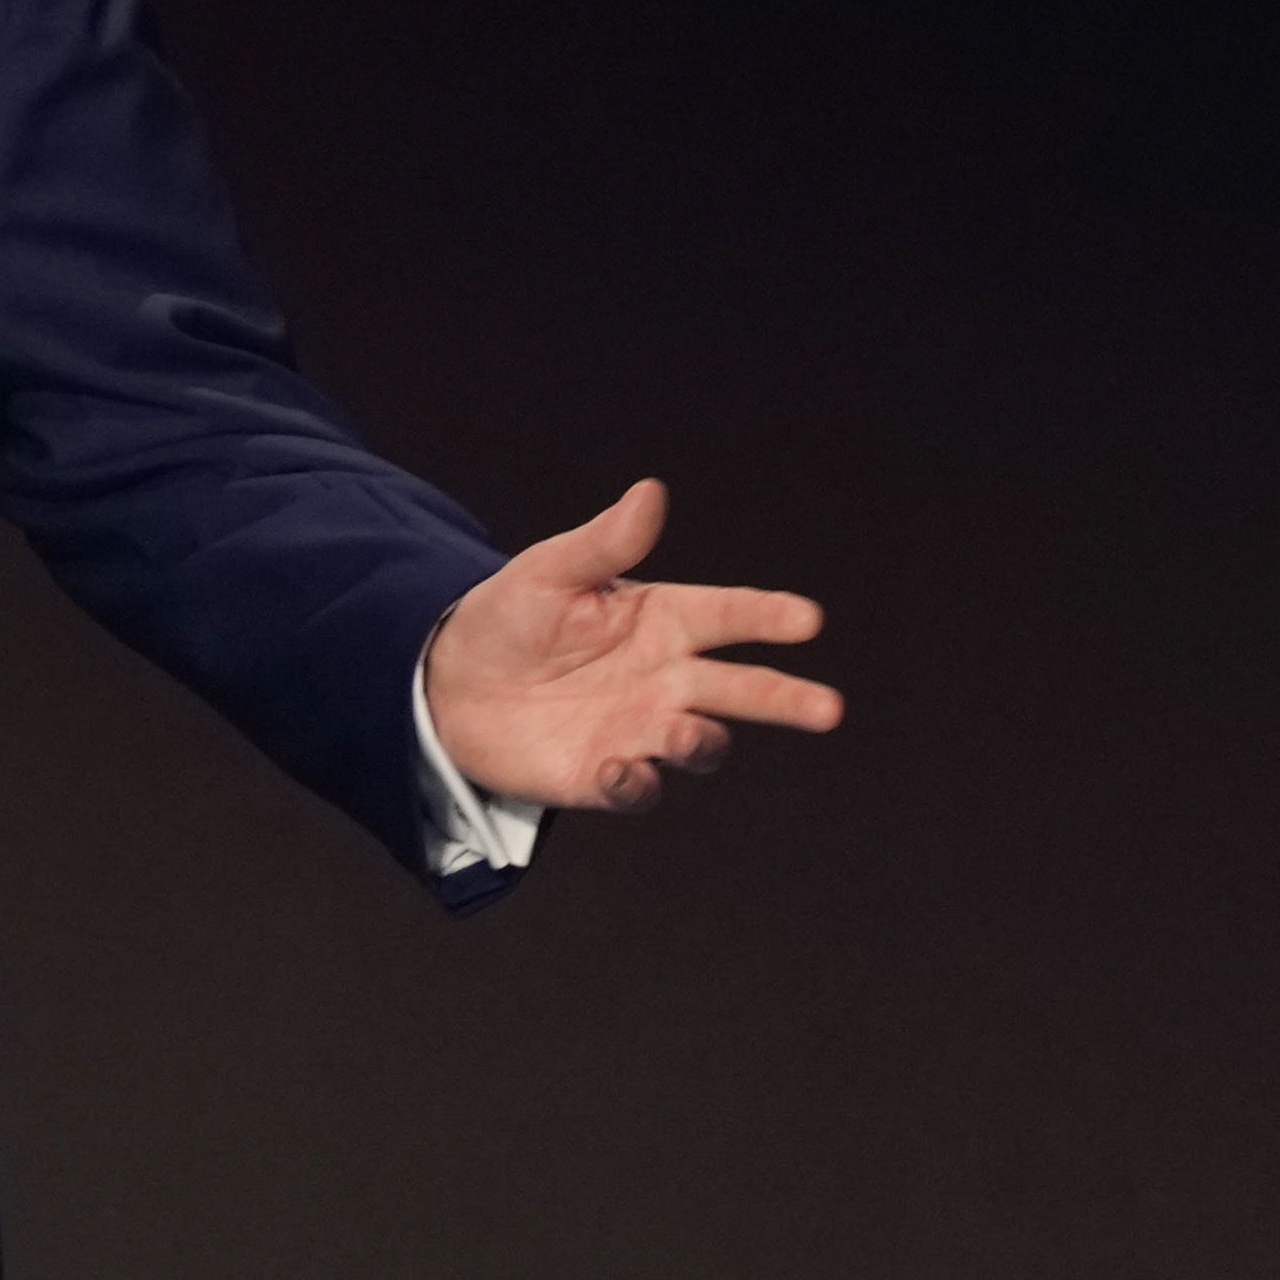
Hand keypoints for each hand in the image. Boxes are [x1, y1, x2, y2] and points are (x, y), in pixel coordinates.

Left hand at [425, 479, 839, 811]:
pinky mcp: (605, 774)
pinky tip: (619, 769)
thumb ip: (604, 543)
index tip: (808, 619)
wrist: (451, 681)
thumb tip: (650, 491)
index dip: (766, 616)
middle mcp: (666, 679)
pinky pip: (636, 788)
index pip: (727, 615)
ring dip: (701, 740)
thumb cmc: (512, 617)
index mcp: (663, 620)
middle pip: (740, 690)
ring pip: (698, 742)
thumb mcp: (549, 571)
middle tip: (827, 708)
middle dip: (784, 698)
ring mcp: (641, 730)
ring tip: (690, 730)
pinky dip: (636, 782)